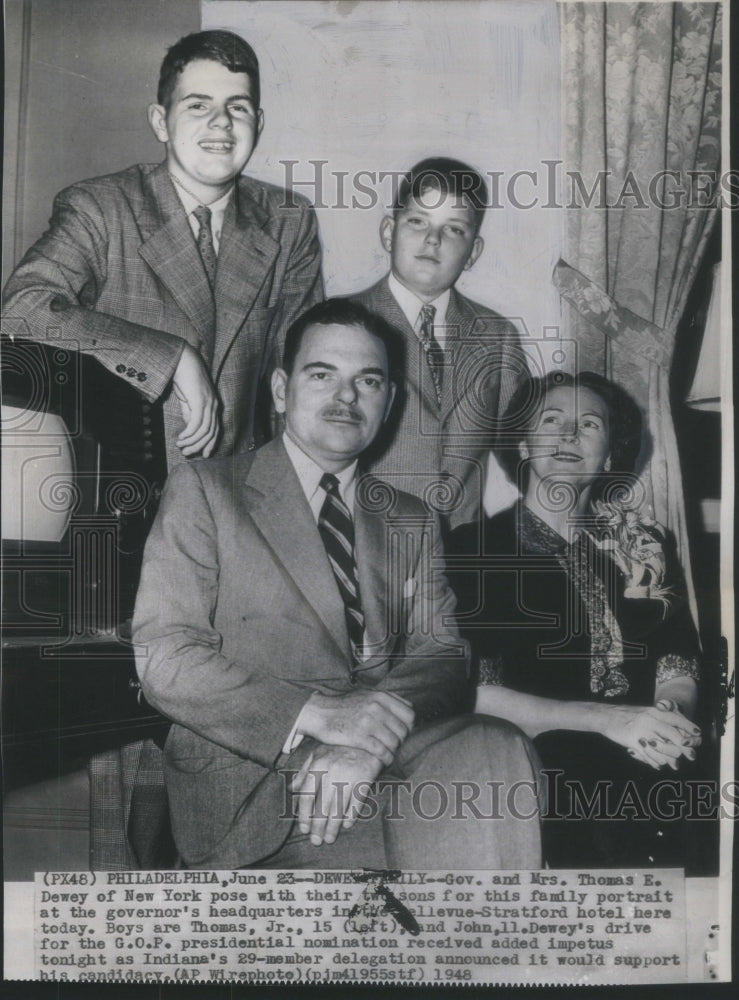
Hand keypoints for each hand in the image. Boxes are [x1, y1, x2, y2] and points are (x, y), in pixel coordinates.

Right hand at [172, 343, 219, 456]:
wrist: (182, 360)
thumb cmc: (184, 378)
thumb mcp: (188, 400)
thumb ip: (190, 414)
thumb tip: (190, 428)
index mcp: (213, 406)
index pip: (215, 430)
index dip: (210, 444)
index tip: (203, 455)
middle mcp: (214, 406)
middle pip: (211, 433)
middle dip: (199, 446)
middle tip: (187, 454)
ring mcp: (209, 403)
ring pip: (204, 431)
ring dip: (192, 442)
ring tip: (180, 446)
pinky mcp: (200, 401)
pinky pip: (197, 424)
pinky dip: (189, 434)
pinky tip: (181, 438)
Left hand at [290, 745, 383, 845]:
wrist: (367, 739)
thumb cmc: (339, 748)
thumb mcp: (318, 754)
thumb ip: (304, 772)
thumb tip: (290, 790)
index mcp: (318, 764)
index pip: (307, 794)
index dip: (304, 814)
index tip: (303, 829)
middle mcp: (333, 770)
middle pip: (322, 805)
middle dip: (318, 826)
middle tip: (316, 841)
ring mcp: (350, 775)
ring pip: (339, 807)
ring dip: (333, 826)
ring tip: (329, 839)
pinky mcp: (365, 778)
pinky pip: (357, 802)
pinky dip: (351, 815)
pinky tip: (346, 826)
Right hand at [297, 690, 413, 765]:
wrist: (320, 713)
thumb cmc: (344, 705)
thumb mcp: (366, 694)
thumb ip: (386, 700)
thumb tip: (407, 709)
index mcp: (381, 696)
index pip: (410, 714)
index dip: (409, 726)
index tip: (402, 732)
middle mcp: (377, 707)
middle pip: (404, 730)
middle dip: (401, 740)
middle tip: (394, 745)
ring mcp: (368, 722)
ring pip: (394, 742)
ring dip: (394, 751)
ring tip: (388, 753)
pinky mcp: (360, 737)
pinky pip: (382, 752)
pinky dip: (386, 759)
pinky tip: (384, 761)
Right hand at [603, 702, 700, 770]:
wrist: (606, 716)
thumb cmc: (628, 716)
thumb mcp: (646, 712)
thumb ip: (661, 721)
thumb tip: (678, 735)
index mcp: (653, 711)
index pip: (675, 719)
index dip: (688, 727)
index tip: (698, 734)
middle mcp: (649, 720)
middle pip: (673, 736)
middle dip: (684, 748)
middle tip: (691, 756)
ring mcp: (640, 730)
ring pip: (663, 748)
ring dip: (670, 758)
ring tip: (674, 764)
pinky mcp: (632, 741)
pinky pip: (648, 755)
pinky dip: (655, 762)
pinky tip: (658, 765)